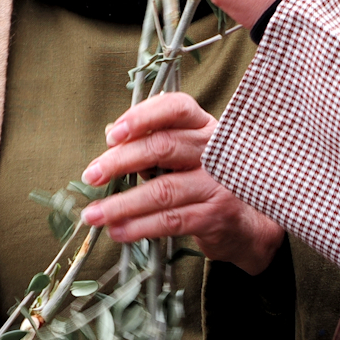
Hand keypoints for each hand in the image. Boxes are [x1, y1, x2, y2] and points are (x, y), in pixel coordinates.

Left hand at [79, 93, 285, 275]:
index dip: (142, 117)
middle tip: (92, 175)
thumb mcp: (185, 156)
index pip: (176, 108)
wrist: (248, 224)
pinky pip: (170, 221)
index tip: (113, 134)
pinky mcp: (215, 215)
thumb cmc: (205, 182)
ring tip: (95, 215)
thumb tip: (111, 136)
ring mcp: (218, 184)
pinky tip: (119, 231)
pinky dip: (140, 227)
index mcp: (204, 127)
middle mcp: (215, 151)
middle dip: (120, 162)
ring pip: (162, 190)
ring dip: (123, 204)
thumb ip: (153, 145)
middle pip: (163, 147)